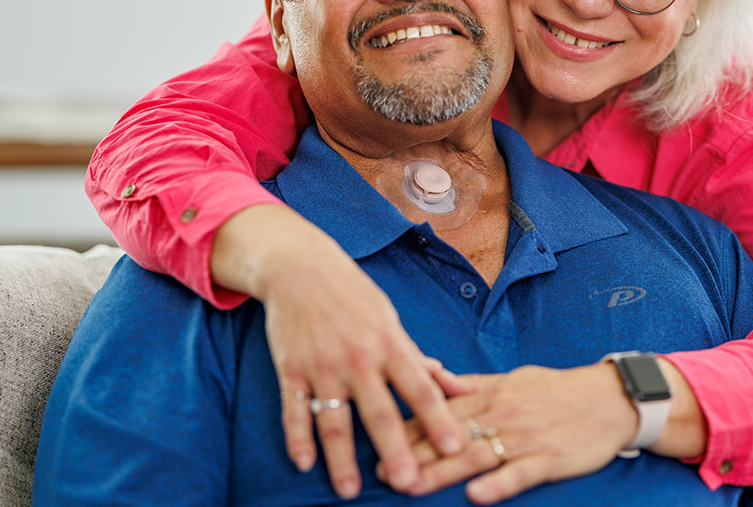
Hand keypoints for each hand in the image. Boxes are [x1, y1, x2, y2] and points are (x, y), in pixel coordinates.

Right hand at [212, 204, 473, 497]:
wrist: (300, 268)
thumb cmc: (354, 296)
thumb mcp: (392, 321)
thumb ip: (420, 360)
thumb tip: (461, 387)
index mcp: (390, 345)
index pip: (420, 388)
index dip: (439, 418)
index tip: (455, 447)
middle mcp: (358, 358)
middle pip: (380, 412)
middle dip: (396, 449)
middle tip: (410, 483)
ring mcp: (322, 365)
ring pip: (334, 420)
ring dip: (341, 458)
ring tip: (350, 491)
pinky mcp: (291, 369)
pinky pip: (294, 409)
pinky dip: (296, 437)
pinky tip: (304, 463)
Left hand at [390, 364, 638, 504]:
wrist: (609, 399)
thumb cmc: (556, 391)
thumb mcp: (512, 379)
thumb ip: (473, 384)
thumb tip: (435, 375)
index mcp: (492, 394)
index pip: (441, 408)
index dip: (408, 424)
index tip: (378, 436)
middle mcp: (503, 414)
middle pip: (451, 435)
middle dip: (414, 453)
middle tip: (382, 471)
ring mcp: (525, 437)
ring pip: (477, 456)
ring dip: (443, 472)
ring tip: (413, 486)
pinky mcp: (549, 458)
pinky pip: (519, 473)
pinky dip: (497, 484)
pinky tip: (475, 496)